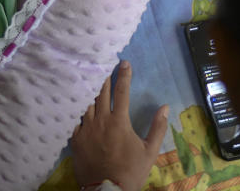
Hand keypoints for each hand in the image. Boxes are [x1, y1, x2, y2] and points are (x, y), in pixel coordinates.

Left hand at [71, 61, 168, 190]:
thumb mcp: (150, 151)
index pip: (122, 91)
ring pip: (86, 103)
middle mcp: (100, 120)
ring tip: (90, 83)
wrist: (106, 190)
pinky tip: (78, 106)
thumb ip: (158, 127)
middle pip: (100, 92)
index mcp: (119, 121)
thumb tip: (164, 107)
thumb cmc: (131, 171)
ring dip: (90, 93)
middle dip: (103, 78)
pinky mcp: (75, 138)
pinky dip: (79, 111)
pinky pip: (76, 119)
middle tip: (103, 68)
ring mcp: (86, 128)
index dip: (123, 75)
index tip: (124, 62)